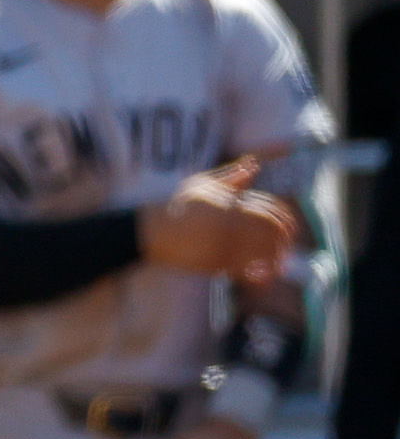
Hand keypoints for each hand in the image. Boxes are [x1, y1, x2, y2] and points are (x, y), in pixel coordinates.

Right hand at [139, 157, 298, 278]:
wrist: (150, 230)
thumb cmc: (176, 206)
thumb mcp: (200, 184)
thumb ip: (230, 177)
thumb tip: (253, 164)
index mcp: (228, 201)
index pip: (271, 210)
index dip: (286, 221)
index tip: (289, 232)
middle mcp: (228, 220)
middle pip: (272, 229)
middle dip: (284, 240)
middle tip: (286, 249)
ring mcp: (223, 241)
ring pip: (264, 250)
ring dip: (275, 258)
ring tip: (277, 264)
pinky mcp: (216, 261)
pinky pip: (248, 269)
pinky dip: (259, 274)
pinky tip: (260, 274)